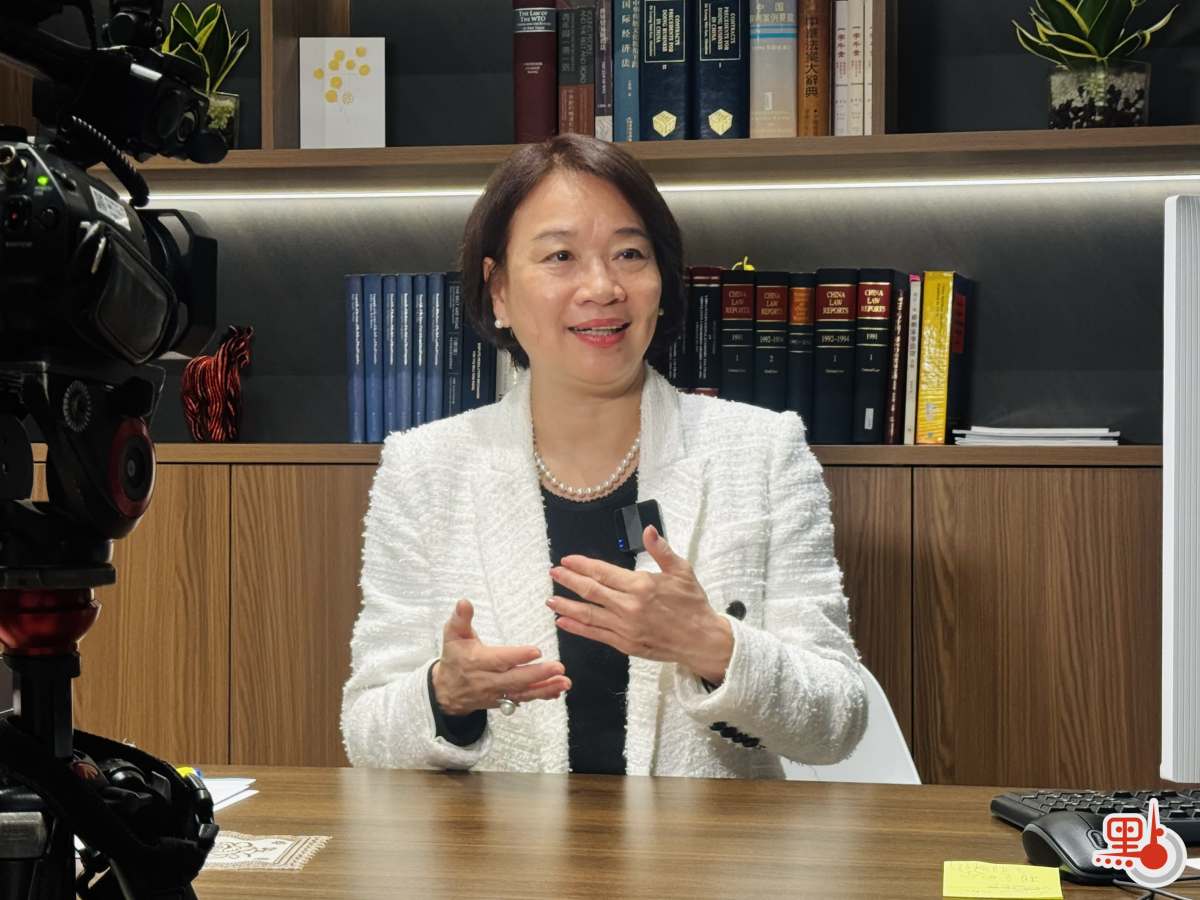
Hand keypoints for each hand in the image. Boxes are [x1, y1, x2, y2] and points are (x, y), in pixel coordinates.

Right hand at [432, 599, 571, 715]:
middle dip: (538, 674)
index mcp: (477, 661)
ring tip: (564, 683)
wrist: (447, 691)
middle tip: (558, 667)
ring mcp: (497, 693)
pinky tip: (557, 691)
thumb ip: (460, 619)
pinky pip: (524, 699)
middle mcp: (488, 680)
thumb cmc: (454, 658)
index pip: (500, 660)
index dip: (518, 656)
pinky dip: (541, 695)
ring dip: (545, 688)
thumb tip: (464, 602)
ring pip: (523, 692)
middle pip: (515, 679)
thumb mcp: (452, 635)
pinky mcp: (504, 700)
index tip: (536, 651)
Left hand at [547, 525, 733, 684]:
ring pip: (588, 615)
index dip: (582, 566)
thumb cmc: (692, 604)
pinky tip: (563, 621)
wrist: (701, 640)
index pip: (603, 573)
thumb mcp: (682, 571)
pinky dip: (577, 627)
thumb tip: (648, 529)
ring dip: (566, 606)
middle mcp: (629, 607)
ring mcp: (625, 628)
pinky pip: (595, 634)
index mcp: (641, 586)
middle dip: (569, 582)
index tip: (567, 561)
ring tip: (550, 599)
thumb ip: (661, 550)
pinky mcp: (625, 644)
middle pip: (591, 591)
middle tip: (553, 574)